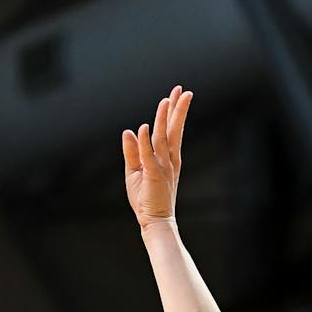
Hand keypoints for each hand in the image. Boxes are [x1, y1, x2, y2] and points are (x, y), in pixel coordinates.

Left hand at [121, 85, 191, 227]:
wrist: (155, 221)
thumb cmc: (146, 199)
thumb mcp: (135, 171)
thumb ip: (133, 151)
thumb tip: (129, 131)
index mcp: (166, 158)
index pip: (171, 131)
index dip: (173, 112)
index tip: (176, 95)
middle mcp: (168, 160)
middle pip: (174, 130)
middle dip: (177, 109)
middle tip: (182, 90)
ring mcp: (163, 167)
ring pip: (163, 138)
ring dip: (164, 118)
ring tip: (167, 100)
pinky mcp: (154, 176)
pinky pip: (148, 156)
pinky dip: (145, 142)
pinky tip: (144, 127)